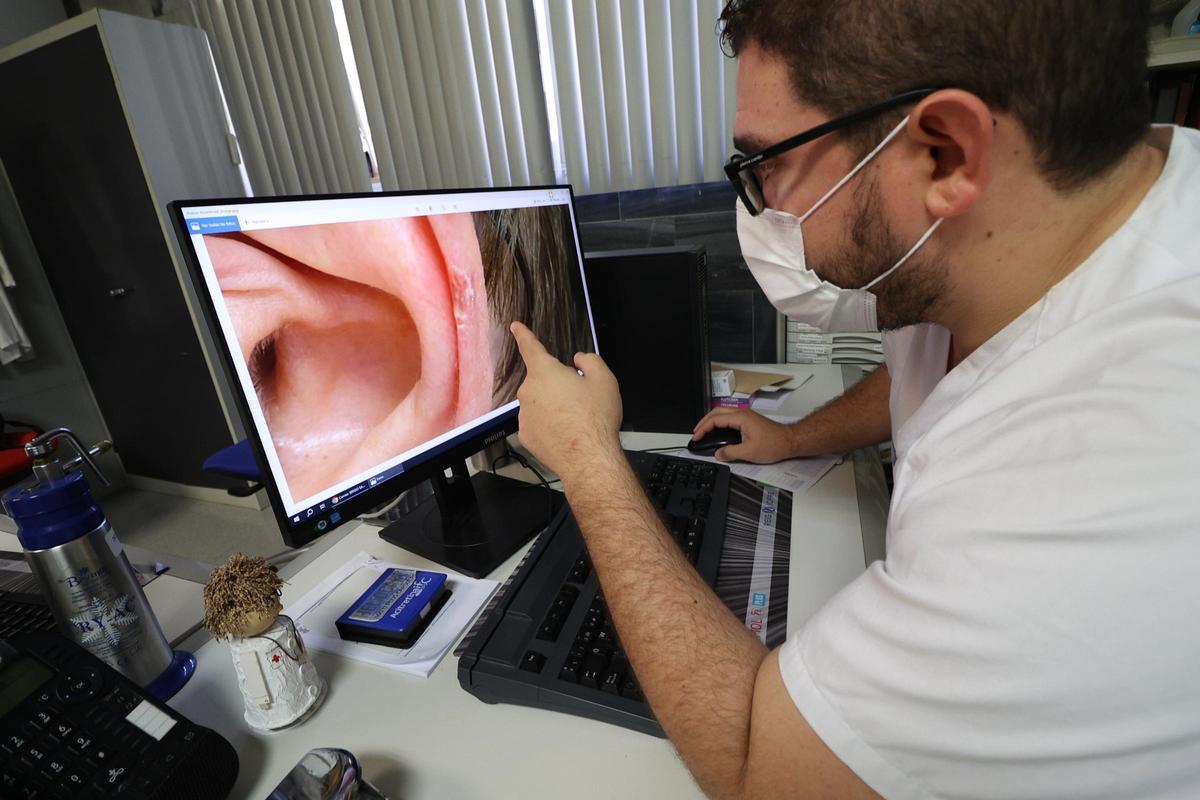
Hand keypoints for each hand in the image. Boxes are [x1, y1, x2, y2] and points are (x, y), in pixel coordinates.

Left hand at [510, 321, 622, 481]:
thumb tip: (580, 361)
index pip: (530, 346)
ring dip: (554, 407)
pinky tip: (566, 433)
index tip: (516, 327)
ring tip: (576, 420)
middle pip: (542, 380)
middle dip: (558, 386)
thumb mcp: (604, 380)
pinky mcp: (526, 435)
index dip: (523, 334)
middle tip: (580, 399)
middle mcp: (529, 391)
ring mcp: (525, 415)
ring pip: (540, 403)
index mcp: (545, 372)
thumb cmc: (595, 420)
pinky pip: (538, 423)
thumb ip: (590, 361)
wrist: (588, 458)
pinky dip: (549, 426)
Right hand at [691, 408, 798, 463]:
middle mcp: (742, 413)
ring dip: (711, 421)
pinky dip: (720, 422)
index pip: (715, 420)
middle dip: (704, 422)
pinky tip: (718, 431)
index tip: (696, 437)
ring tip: (703, 431)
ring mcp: (746, 416)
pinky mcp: (749, 420)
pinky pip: (730, 417)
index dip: (703, 428)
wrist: (790, 441)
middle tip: (696, 433)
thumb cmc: (774, 444)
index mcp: (740, 418)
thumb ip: (730, 453)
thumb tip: (718, 454)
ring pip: (723, 413)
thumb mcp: (749, 452)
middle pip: (716, 412)